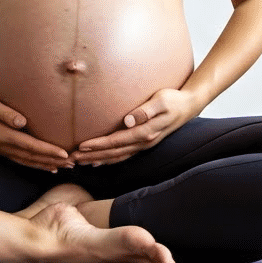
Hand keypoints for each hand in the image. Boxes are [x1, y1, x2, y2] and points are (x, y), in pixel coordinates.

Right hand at [0, 92, 72, 171]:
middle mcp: (3, 146)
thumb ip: (5, 112)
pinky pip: (22, 161)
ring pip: (28, 161)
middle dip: (52, 161)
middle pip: (32, 157)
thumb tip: (21, 122)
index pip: (31, 146)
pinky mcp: (2, 150)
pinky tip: (46, 166)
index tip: (64, 154)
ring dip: (46, 165)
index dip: (48, 151)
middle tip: (72, 163)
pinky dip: (35, 164)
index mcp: (3, 135)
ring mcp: (2, 150)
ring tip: (63, 167)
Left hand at [71, 88, 199, 166]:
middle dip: (92, 156)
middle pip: (113, 153)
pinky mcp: (144, 143)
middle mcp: (144, 142)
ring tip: (81, 162)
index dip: (98, 145)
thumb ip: (145, 111)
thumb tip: (128, 120)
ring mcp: (144, 145)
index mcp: (146, 133)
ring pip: (117, 156)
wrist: (189, 106)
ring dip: (98, 160)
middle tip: (72, 159)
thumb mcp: (162, 100)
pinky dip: (110, 159)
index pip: (116, 141)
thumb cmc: (174, 99)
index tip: (81, 147)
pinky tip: (99, 161)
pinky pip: (124, 155)